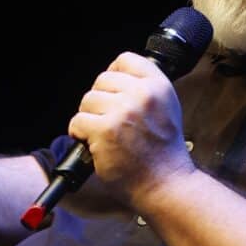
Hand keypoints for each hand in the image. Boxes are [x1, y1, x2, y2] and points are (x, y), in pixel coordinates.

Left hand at [68, 52, 195, 205]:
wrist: (165, 185)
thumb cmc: (163, 152)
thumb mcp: (167, 108)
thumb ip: (145, 89)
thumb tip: (116, 75)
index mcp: (158, 86)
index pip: (125, 60)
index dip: (114, 73)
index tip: (112, 90)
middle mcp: (142, 94)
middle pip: (102, 80)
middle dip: (100, 100)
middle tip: (107, 120)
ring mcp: (122, 112)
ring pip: (88, 100)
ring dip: (89, 117)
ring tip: (102, 134)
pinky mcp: (105, 131)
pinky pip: (78, 121)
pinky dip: (79, 133)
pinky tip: (92, 143)